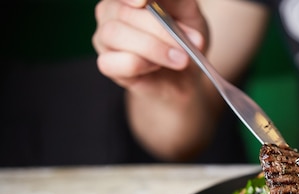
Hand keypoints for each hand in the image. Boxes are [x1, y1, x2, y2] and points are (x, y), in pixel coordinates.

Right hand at [92, 0, 207, 90]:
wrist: (185, 77)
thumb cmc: (184, 41)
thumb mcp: (189, 16)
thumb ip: (179, 2)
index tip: (144, 1)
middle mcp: (110, 11)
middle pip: (123, 12)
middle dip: (159, 28)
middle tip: (190, 43)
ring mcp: (104, 37)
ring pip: (114, 34)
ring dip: (153, 48)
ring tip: (181, 59)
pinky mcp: (106, 64)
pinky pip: (111, 62)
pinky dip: (138, 64)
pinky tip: (156, 67)